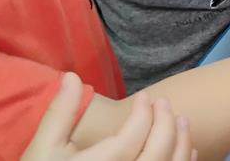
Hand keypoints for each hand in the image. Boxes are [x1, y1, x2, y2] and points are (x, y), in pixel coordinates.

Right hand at [22, 72, 192, 160]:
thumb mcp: (44, 148)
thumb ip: (60, 114)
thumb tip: (72, 76)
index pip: (130, 140)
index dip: (143, 114)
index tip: (144, 97)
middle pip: (156, 154)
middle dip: (165, 124)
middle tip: (163, 103)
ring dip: (181, 143)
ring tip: (182, 121)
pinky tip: (186, 150)